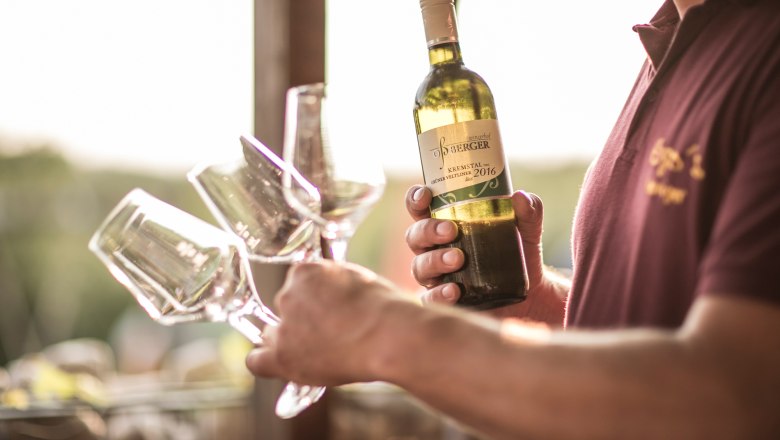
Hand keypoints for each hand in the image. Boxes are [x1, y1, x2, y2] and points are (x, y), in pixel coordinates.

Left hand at [245, 261, 411, 385]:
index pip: (297, 283)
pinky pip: (257, 361)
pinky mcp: (282, 355)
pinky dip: (266, 363)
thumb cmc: (384, 309)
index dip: (311, 298)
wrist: (390, 335)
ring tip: (319, 352)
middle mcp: (287, 294)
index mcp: (305, 271)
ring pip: (273, 335)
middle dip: (301, 319)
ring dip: (291, 341)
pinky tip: (280, 365)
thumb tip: (330, 293)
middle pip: (284, 308)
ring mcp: (283, 325)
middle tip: (326, 332)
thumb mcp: (356, 280)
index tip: (325, 308)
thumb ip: (333, 284)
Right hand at [405, 186, 548, 317]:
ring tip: (458, 259)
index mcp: (445, 224)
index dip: (416, 199)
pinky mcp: (443, 301)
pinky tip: (454, 291)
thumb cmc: (518, 253)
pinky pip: (429, 299)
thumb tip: (521, 197)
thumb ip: (527, 211)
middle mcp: (434, 248)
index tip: (426, 195)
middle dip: (428, 230)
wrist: (531, 294)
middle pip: (415, 236)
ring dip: (435, 260)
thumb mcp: (526, 230)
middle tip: (451, 230)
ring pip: (419, 266)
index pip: (420, 208)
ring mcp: (436, 276)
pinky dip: (439, 294)